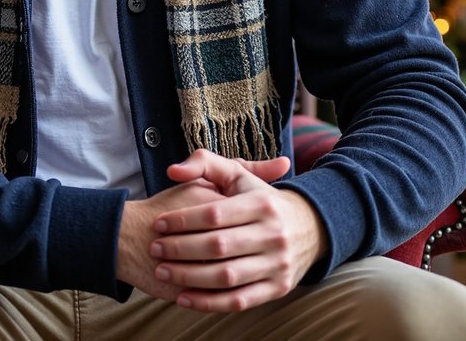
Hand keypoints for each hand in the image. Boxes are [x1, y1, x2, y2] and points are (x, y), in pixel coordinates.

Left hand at [115, 155, 289, 302]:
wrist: (310, 227)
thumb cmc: (261, 199)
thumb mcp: (239, 175)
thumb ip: (205, 163)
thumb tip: (172, 170)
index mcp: (262, 204)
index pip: (214, 214)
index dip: (182, 220)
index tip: (159, 223)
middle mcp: (273, 234)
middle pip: (217, 246)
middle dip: (180, 249)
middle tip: (154, 248)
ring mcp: (277, 264)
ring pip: (225, 276)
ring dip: (188, 277)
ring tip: (162, 270)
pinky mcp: (278, 288)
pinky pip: (238, 301)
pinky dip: (208, 303)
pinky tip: (183, 296)